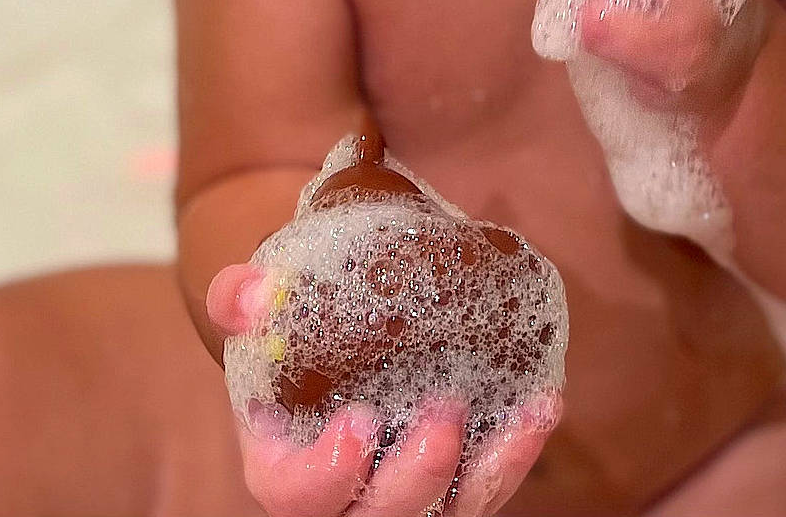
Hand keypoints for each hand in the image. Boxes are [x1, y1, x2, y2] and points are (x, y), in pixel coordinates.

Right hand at [206, 264, 560, 516]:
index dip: (328, 473)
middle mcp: (347, 496)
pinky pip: (489, 486)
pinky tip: (542, 405)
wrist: (332, 334)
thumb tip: (254, 292)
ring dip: (491, 472)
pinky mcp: (453, 481)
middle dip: (418, 479)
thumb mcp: (259, 313)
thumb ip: (242, 299)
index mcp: (285, 466)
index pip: (296, 498)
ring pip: (448, 515)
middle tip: (446, 412)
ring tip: (525, 417)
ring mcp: (406, 494)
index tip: (360, 422)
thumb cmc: (291, 332)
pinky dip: (518, 451)